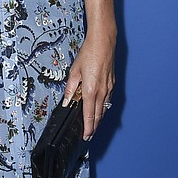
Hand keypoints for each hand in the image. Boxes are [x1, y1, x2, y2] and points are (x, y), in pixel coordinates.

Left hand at [64, 0, 115, 138]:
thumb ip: (70, 89)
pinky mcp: (112, 83)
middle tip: (88, 136)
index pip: (89, 114)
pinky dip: (103, 107)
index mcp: (91, 90)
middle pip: (98, 115)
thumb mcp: (74, 71)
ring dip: (99, 118)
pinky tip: (100, 110)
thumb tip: (65, 102)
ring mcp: (109, 88)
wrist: (104, 42)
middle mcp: (102, 91)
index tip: (86, 136)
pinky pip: (107, 100)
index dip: (88, 127)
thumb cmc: (89, 54)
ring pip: (104, 108)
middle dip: (93, 127)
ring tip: (93, 127)